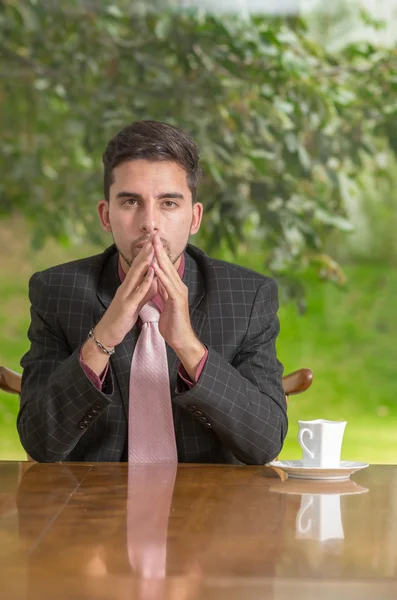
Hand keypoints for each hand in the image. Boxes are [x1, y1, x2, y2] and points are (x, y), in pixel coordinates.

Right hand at [94, 241, 154, 347]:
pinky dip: (145, 282)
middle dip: (146, 251)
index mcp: (129, 286)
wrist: (109, 333)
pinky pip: (138, 292)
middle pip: (137, 266)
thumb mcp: (136, 301)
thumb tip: (154, 281)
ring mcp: (125, 295)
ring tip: (152, 249)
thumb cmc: (122, 317)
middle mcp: (126, 287)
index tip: (154, 241)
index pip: (139, 266)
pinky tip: (151, 274)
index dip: (146, 253)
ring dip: (145, 262)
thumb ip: (145, 291)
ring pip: (136, 275)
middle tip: (153, 237)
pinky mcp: (127, 305)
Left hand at [151, 233, 205, 378]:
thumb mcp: (165, 303)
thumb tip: (158, 282)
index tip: (151, 240)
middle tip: (153, 234)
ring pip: (168, 271)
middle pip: (168, 264)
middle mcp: (178, 286)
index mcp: (174, 287)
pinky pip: (167, 285)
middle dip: (160, 249)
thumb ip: (162, 291)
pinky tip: (155, 266)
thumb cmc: (172, 324)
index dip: (158, 253)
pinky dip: (161, 274)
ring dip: (160, 257)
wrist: (180, 339)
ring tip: (153, 244)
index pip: (165, 266)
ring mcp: (179, 292)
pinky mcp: (177, 300)